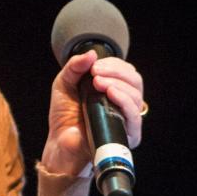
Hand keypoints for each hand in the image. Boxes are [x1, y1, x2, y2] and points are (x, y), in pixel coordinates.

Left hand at [42, 50, 144, 175]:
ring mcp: (127, 119)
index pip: (126, 72)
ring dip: (118, 84)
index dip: (114, 65)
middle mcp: (124, 103)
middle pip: (135, 81)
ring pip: (136, 96)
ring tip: (98, 82)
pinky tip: (111, 93)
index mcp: (114, 90)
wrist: (59, 142)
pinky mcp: (127, 134)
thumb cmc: (64, 115)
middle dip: (117, 72)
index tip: (95, 65)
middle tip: (96, 73)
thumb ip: (75, 67)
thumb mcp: (64, 84)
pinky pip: (134, 116)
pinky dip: (124, 100)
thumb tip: (91, 53)